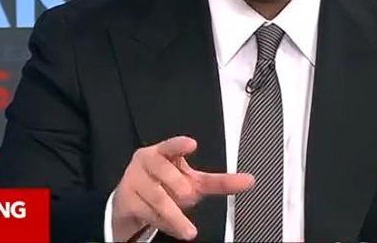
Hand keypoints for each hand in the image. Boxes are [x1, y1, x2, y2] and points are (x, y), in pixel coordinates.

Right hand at [112, 136, 253, 240]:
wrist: (130, 201)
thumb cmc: (165, 185)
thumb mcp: (192, 181)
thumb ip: (219, 182)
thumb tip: (249, 181)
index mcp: (163, 151)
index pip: (171, 145)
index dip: (180, 145)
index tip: (192, 144)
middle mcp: (147, 161)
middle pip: (167, 174)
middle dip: (180, 188)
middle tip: (189, 196)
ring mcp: (134, 179)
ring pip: (159, 198)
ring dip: (176, 217)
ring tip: (189, 231)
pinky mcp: (127, 199)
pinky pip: (148, 213)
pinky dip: (163, 223)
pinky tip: (172, 227)